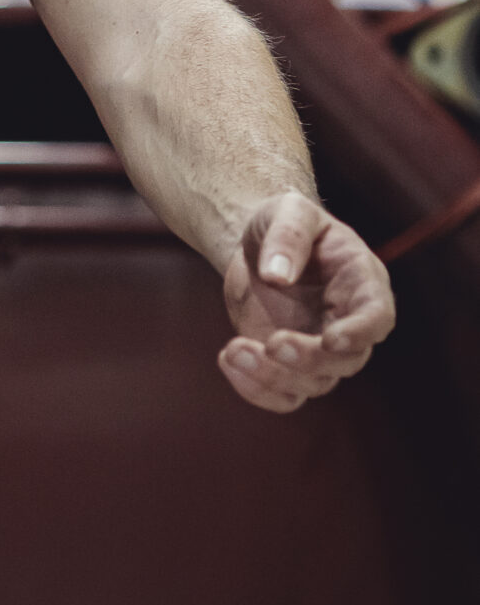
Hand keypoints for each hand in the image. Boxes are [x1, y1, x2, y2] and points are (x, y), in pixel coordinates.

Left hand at [218, 190, 394, 411]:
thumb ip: (289, 234)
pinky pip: (283, 395)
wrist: (259, 243)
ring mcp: (319, 349)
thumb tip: (278, 275)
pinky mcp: (288, 364)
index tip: (332, 339)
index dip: (360, 333)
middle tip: (272, 343)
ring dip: (274, 377)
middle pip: (346, 361)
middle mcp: (347, 322)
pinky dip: (256, 390)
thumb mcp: (287, 210)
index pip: (377, 317)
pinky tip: (228, 361)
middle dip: (310, 360)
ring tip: (233, 351)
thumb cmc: (285, 220)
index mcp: (361, 283)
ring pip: (313, 384)